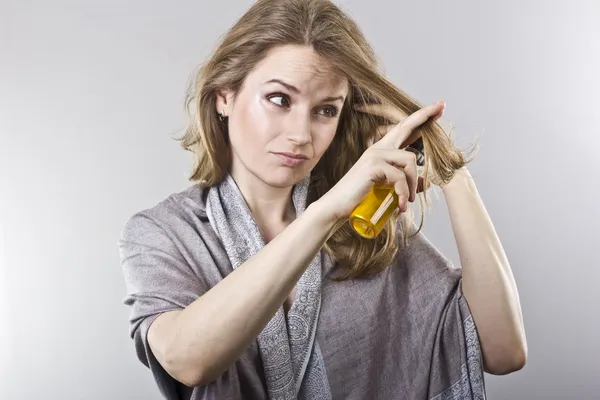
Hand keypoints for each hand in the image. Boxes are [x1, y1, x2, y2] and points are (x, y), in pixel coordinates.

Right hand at [317, 100, 445, 222]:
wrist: (337, 206)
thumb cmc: (360, 199)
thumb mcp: (386, 188)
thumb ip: (404, 182)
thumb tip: (426, 183)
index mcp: (381, 151)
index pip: (403, 130)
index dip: (420, 118)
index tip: (437, 108)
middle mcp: (378, 148)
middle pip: (405, 126)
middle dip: (425, 116)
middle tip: (442, 107)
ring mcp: (375, 155)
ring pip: (410, 160)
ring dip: (413, 184)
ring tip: (408, 200)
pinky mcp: (374, 166)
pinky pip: (400, 176)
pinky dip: (404, 193)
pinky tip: (401, 204)